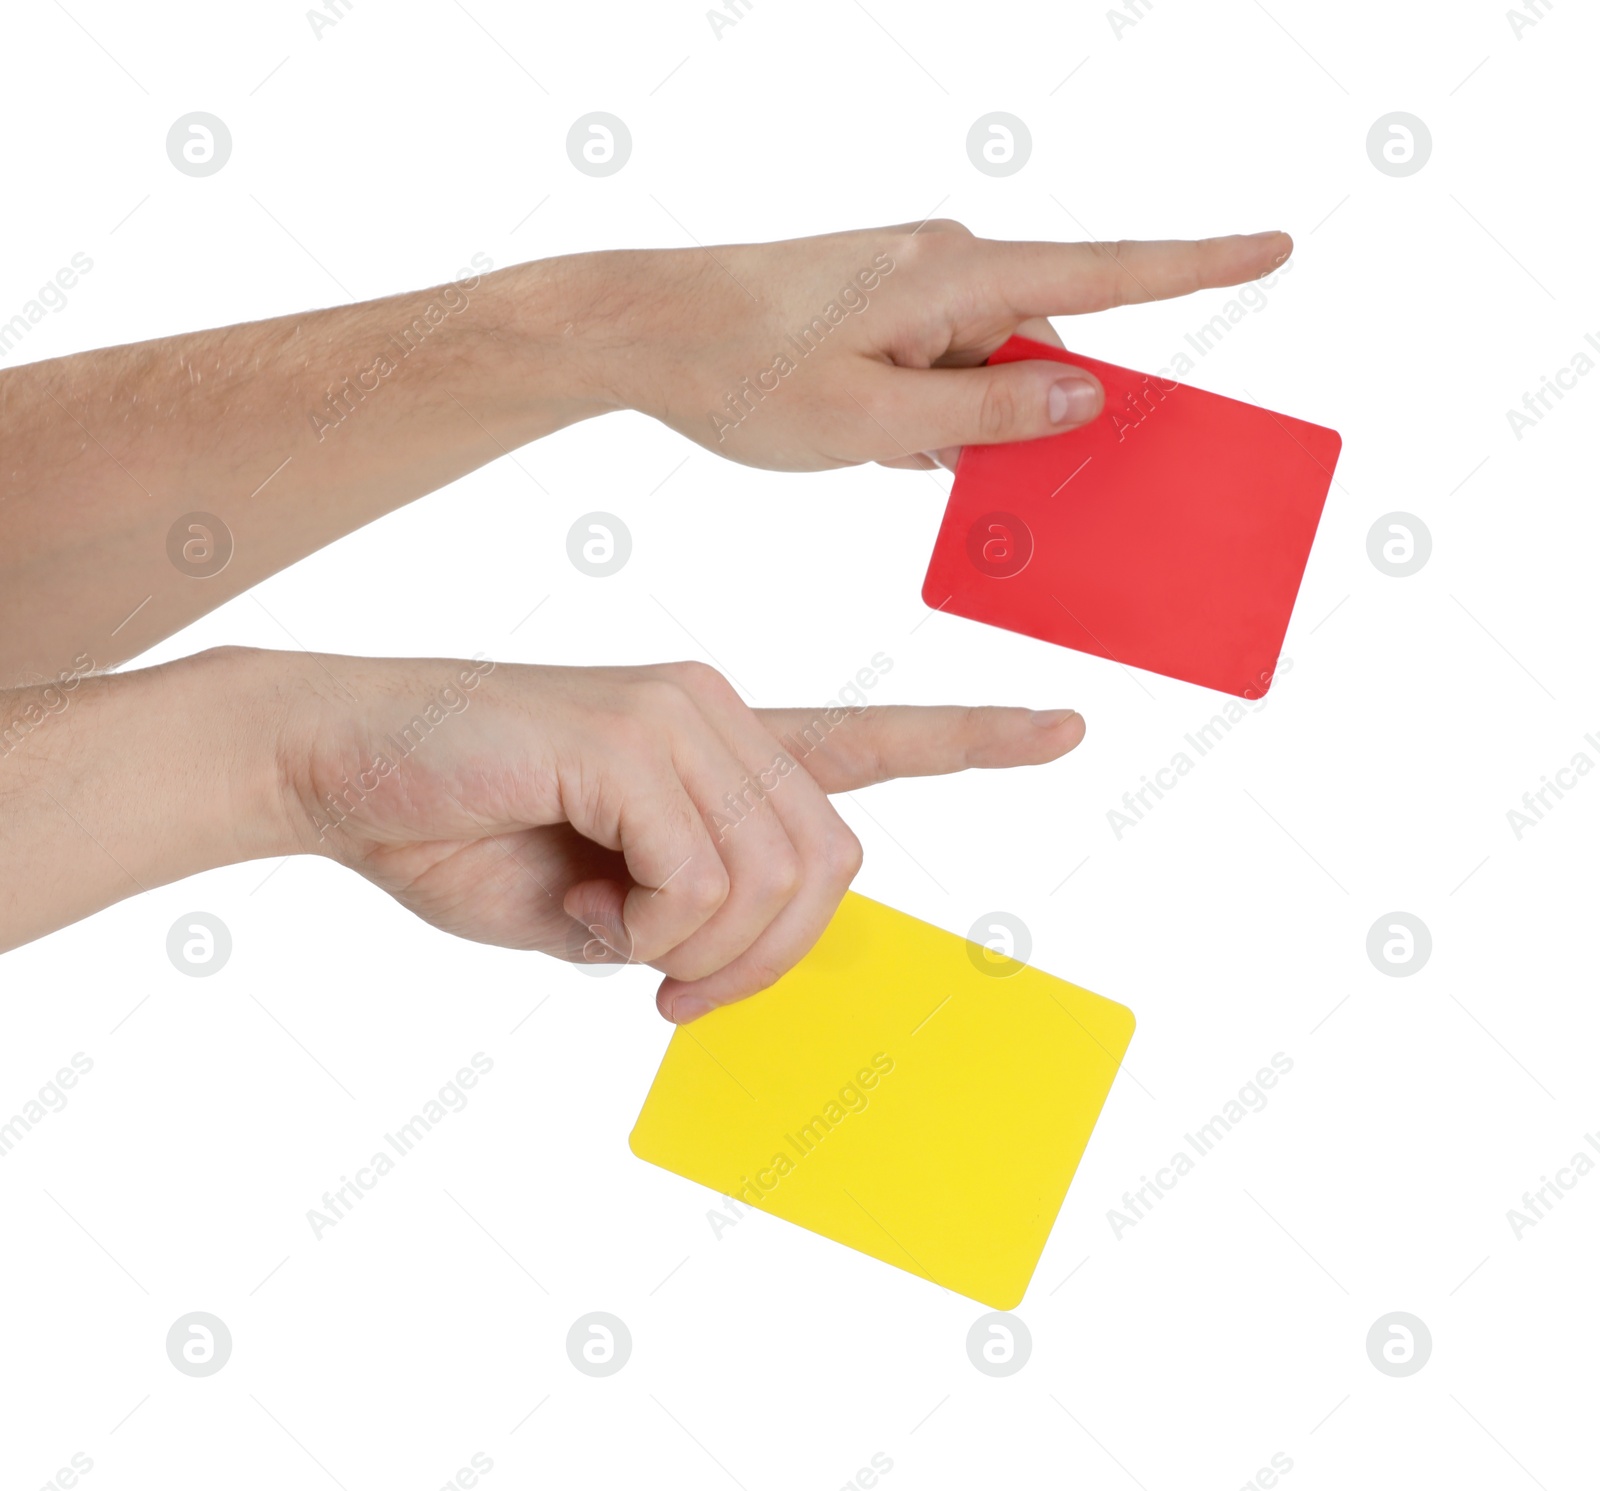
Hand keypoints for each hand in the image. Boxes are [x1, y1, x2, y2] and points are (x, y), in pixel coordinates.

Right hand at [277, 651, 1084, 1019]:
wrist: (332, 763)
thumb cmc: (455, 831)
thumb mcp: (595, 909)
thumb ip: (685, 915)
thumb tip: (745, 948)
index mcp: (715, 748)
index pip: (866, 740)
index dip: (968, 741)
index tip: (1062, 728)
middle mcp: (718, 713)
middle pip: (834, 863)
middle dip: (766, 959)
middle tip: (673, 989)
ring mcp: (683, 713)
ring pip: (780, 876)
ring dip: (704, 951)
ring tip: (624, 945)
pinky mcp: (633, 731)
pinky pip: (704, 874)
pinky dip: (658, 930)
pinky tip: (597, 909)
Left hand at [584, 219, 1291, 471]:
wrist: (645, 328)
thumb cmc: (745, 372)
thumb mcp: (872, 416)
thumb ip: (989, 409)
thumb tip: (1089, 390)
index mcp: (956, 278)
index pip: (1104, 275)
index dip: (1198, 267)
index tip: (1275, 248)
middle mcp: (947, 269)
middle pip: (1047, 344)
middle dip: (1046, 416)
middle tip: (1014, 473)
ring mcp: (913, 290)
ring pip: (992, 366)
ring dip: (977, 425)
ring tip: (897, 454)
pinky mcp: (883, 314)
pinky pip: (946, 368)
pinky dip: (939, 415)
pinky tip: (887, 446)